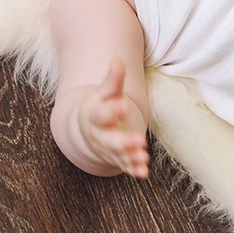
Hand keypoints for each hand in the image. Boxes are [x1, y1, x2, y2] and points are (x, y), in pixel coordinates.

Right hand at [77, 59, 148, 178]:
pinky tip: (143, 172)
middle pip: (108, 140)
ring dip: (130, 157)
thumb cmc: (101, 104)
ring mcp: (107, 149)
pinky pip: (124, 166)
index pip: (101, 114)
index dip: (112, 110)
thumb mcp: (106, 91)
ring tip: (143, 157)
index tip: (124, 105)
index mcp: (95, 115)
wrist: (90, 127)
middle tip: (139, 140)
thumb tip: (117, 60)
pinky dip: (133, 170)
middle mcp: (99, 134)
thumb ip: (113, 79)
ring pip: (117, 155)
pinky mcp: (116, 158)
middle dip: (123, 142)